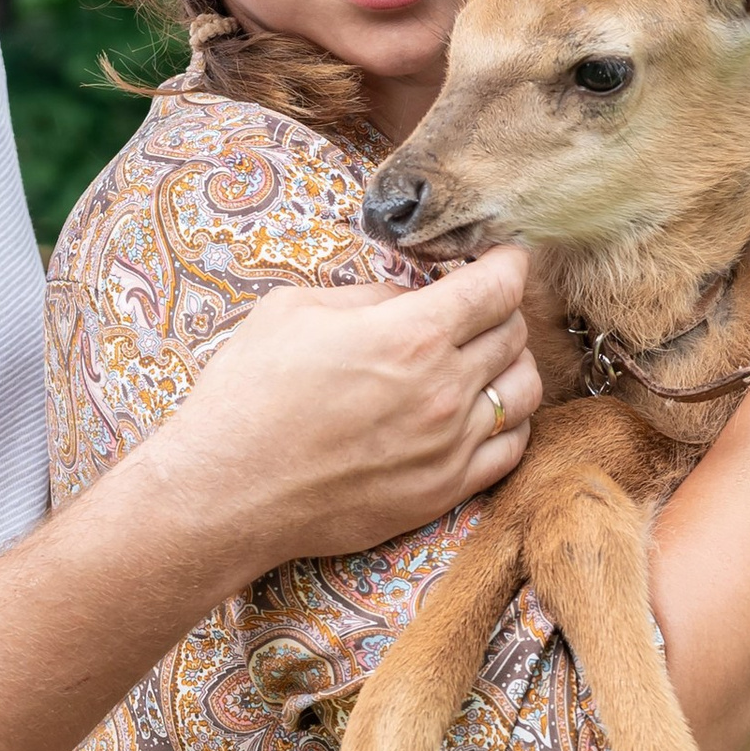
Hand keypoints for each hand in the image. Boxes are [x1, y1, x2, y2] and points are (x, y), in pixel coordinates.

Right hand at [147, 247, 540, 582]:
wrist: (224, 492)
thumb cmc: (246, 396)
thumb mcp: (293, 311)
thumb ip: (368, 296)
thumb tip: (409, 297)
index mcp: (411, 335)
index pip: (499, 286)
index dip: (507, 262)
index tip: (501, 258)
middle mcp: (443, 389)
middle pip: (514, 334)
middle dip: (500, 310)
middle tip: (474, 308)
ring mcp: (449, 446)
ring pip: (525, 391)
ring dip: (512, 365)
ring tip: (483, 360)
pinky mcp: (442, 492)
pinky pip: (510, 449)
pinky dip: (508, 422)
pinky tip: (482, 412)